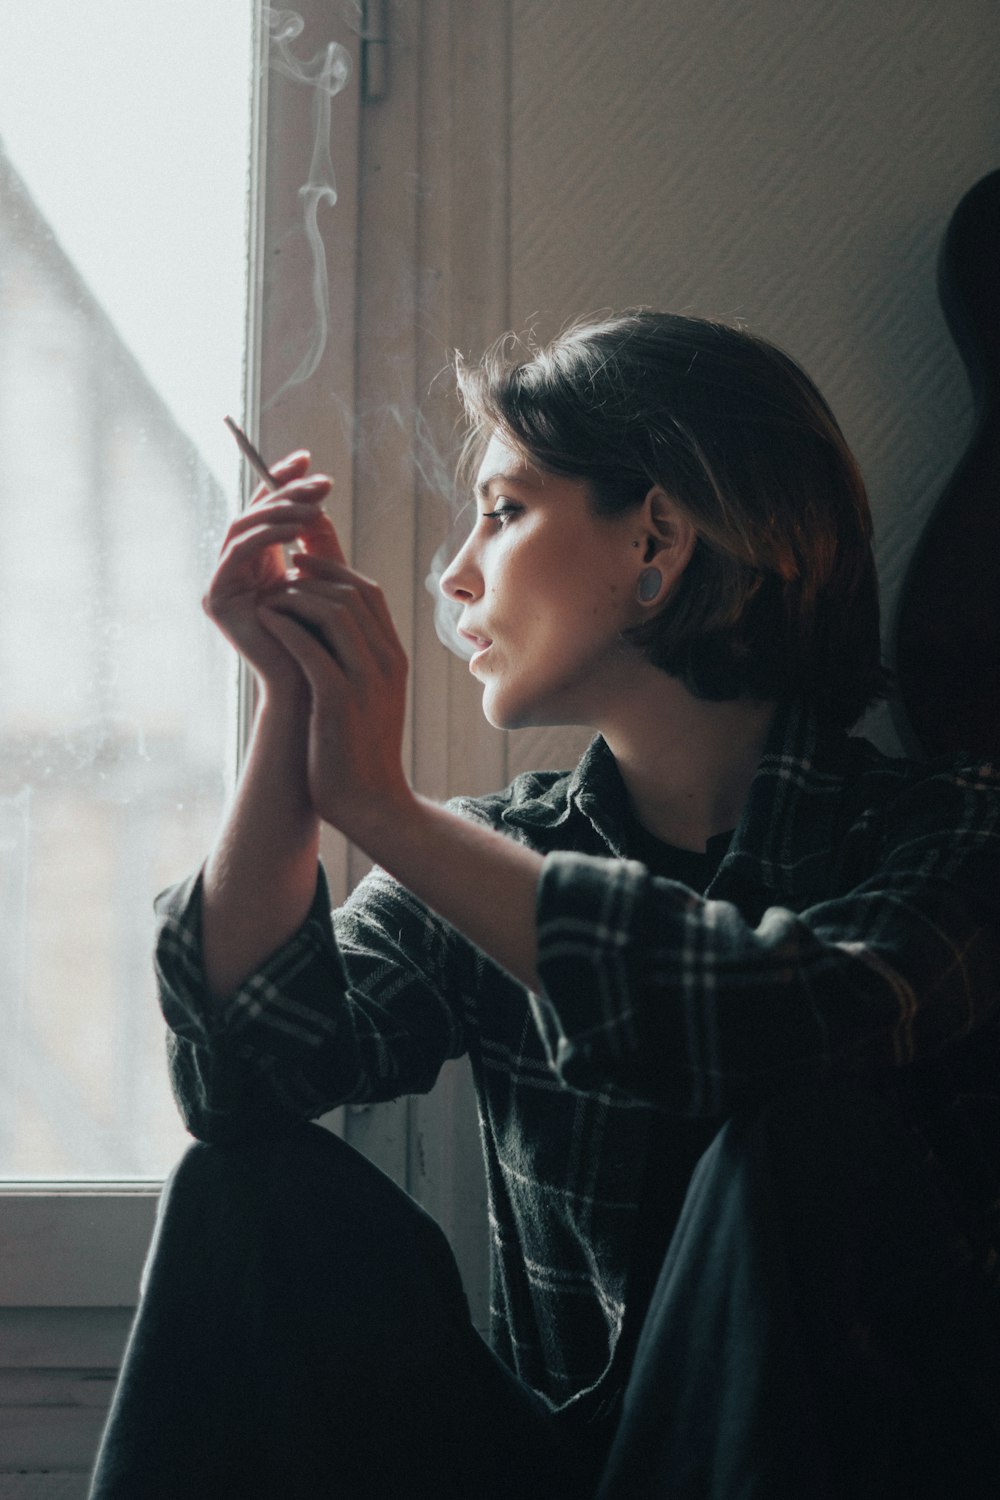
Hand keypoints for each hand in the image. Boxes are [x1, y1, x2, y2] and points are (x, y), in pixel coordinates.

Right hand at [203, 451, 341, 693]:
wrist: (311, 690)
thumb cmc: (323, 641)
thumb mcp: (322, 581)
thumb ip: (316, 544)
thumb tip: (318, 502)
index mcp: (259, 564)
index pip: (266, 512)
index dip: (282, 481)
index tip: (309, 458)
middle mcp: (235, 571)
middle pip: (253, 514)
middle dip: (286, 490)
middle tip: (320, 479)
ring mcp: (222, 585)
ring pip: (244, 528)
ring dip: (281, 510)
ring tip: (315, 504)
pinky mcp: (216, 600)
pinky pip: (239, 552)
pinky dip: (268, 535)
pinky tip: (298, 529)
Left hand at [256, 552, 413, 845]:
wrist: (369, 802)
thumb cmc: (358, 750)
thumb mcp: (367, 697)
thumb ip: (356, 660)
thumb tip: (329, 625)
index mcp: (394, 658)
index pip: (370, 593)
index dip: (335, 568)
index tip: (302, 562)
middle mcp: (387, 663)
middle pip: (354, 593)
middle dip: (314, 574)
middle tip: (280, 571)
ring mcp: (367, 681)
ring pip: (336, 612)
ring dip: (297, 597)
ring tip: (270, 596)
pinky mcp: (340, 701)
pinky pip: (311, 649)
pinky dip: (286, 626)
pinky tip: (265, 620)